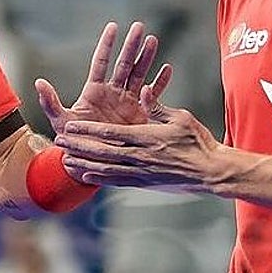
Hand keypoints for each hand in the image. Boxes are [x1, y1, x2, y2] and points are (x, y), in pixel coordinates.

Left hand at [35, 21, 171, 135]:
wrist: (90, 161)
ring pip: (138, 74)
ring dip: (146, 58)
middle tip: (139, 26)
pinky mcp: (139, 115)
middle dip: (131, 45)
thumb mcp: (62, 122)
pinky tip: (167, 69)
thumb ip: (51, 103)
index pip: (101, 62)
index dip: (107, 45)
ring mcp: (127, 102)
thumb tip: (38, 82)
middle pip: (123, 64)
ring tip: (153, 40)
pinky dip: (159, 83)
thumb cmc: (74, 141)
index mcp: (94, 91)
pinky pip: (152, 96)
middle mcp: (112, 93)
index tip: (113, 26)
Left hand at [54, 87, 223, 192]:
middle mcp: (140, 156)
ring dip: (84, 163)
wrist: (212, 172)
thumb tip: (141, 88)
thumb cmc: (198, 141)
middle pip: (101, 151)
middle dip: (78, 146)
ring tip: (66, 160)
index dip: (88, 130)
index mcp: (146, 137)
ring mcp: (142, 172)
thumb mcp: (180, 118)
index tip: (70, 126)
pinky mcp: (146, 183)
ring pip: (105, 168)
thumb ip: (156, 106)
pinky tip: (87, 175)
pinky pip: (118, 181)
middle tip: (59, 142)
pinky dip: (101, 178)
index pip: (110, 133)